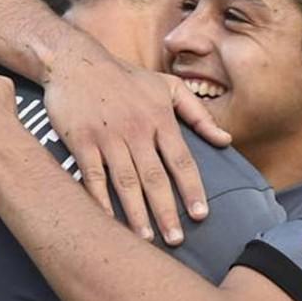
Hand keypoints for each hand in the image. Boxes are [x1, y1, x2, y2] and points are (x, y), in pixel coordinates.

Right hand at [42, 36, 229, 244]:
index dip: (192, 189)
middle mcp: (136, 129)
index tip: (200, 215)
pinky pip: (92, 177)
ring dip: (136, 213)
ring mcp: (107, 137)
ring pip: (125, 181)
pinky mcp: (81, 141)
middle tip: (175, 239)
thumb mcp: (166, 86)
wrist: (75, 61)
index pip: (181, 160)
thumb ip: (198, 113)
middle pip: (155, 177)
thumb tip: (226, 140)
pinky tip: (108, 221)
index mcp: (159, 118)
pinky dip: (100, 201)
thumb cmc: (124, 77)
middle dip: (166, 211)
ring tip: (146, 239)